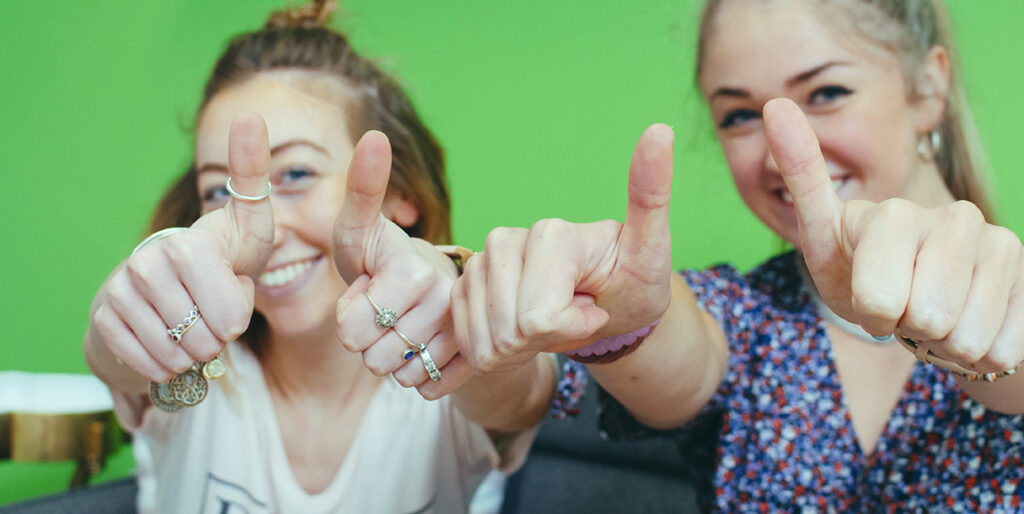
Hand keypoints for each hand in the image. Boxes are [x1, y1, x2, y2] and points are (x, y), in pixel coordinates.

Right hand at [91, 113, 273, 381]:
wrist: (172, 295)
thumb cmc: (224, 259)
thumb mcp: (252, 226)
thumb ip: (254, 180)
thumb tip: (247, 115)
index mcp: (189, 242)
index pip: (224, 304)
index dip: (234, 315)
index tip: (234, 311)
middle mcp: (149, 260)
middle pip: (205, 334)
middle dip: (219, 338)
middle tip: (214, 319)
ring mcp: (121, 289)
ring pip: (177, 352)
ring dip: (195, 353)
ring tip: (195, 330)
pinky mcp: (103, 319)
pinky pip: (149, 364)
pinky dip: (167, 366)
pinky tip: (170, 347)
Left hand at [333, 131, 471, 398]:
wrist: (436, 289)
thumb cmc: (384, 259)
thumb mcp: (359, 228)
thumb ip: (362, 189)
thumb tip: (375, 136)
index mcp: (414, 269)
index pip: (351, 328)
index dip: (348, 316)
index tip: (369, 291)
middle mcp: (446, 300)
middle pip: (373, 357)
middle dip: (367, 339)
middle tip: (384, 312)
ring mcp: (465, 333)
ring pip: (399, 375)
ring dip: (391, 359)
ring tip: (402, 328)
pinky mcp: (475, 361)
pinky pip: (426, 388)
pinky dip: (416, 376)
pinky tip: (422, 349)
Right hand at [452, 124, 674, 372]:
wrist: (609, 299)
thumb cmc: (634, 279)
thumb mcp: (652, 249)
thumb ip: (651, 193)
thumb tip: (660, 129)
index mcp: (550, 233)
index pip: (538, 318)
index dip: (572, 330)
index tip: (596, 309)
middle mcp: (505, 240)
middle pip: (509, 332)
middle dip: (545, 342)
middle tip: (574, 318)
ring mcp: (481, 262)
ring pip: (486, 341)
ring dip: (523, 349)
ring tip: (552, 322)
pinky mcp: (465, 284)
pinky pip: (467, 341)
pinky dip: (498, 352)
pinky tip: (524, 332)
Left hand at [764, 97, 1023, 373]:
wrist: (923, 302)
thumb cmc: (862, 275)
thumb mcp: (823, 241)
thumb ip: (803, 179)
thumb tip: (776, 102)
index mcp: (891, 215)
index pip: (879, 296)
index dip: (873, 312)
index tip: (869, 302)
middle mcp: (950, 218)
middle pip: (926, 318)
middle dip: (908, 329)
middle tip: (901, 309)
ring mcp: (996, 243)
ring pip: (966, 336)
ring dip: (943, 344)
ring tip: (931, 314)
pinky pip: (1002, 347)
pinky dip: (980, 353)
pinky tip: (968, 323)